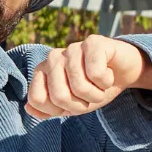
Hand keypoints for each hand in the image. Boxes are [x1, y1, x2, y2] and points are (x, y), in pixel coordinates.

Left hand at [26, 35, 151, 119]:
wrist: (123, 71)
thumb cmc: (94, 87)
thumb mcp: (71, 105)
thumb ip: (48, 109)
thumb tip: (28, 108)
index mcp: (42, 72)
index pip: (37, 100)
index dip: (60, 109)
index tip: (73, 102)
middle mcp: (53, 58)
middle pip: (59, 97)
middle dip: (81, 104)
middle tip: (91, 95)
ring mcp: (72, 48)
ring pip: (80, 87)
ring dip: (97, 94)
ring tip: (100, 85)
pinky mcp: (93, 42)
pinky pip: (96, 74)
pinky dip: (106, 81)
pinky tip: (108, 72)